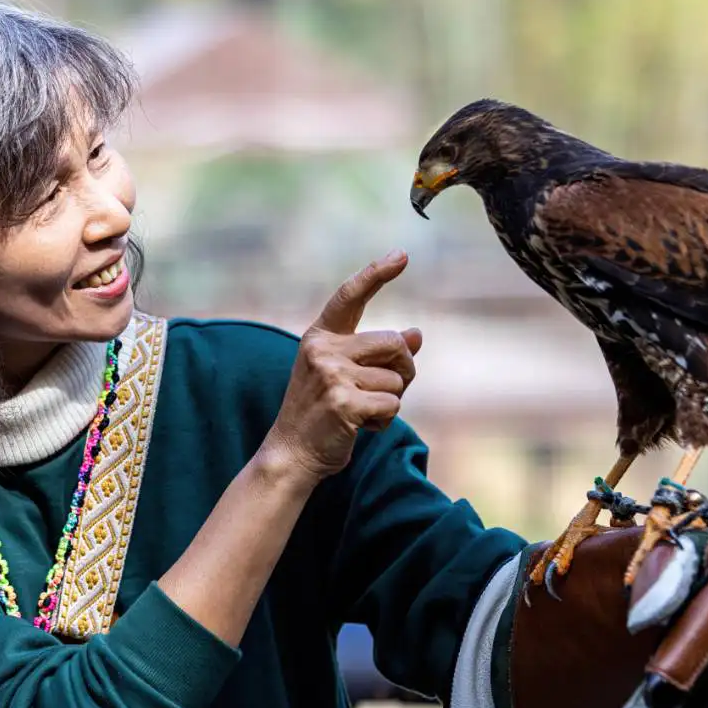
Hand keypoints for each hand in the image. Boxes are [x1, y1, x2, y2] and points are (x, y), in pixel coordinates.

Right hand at [261, 250, 423, 482]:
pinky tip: (361, 427)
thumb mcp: (344, 374)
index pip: (350, 296)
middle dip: (404, 370)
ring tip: (361, 413)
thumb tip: (416, 334)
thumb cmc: (322, 412)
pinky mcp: (343, 402)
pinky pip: (392, 404)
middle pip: (395, 344)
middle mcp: (322, 349)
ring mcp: (331, 374)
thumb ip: (378, 354)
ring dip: (390, 401)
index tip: (402, 255)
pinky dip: (385, 420)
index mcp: (320, 336)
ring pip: (397, 380)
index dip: (377, 273)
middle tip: (385, 392)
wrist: (291, 453)